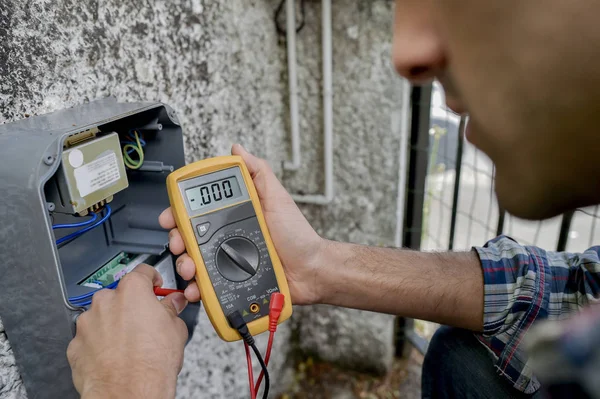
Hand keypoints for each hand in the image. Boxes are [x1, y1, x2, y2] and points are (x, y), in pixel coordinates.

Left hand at [67, 265, 188, 398]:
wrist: (129, 392)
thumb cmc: (151, 363)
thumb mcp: (176, 329)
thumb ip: (171, 310)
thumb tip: (173, 304)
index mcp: (132, 291)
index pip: (142, 272)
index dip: (152, 279)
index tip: (155, 286)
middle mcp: (105, 301)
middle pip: (119, 295)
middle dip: (130, 306)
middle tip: (144, 322)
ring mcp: (87, 323)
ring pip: (101, 316)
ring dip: (112, 325)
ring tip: (129, 344)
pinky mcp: (75, 345)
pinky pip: (89, 338)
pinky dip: (98, 344)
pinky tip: (114, 356)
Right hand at [158, 144, 324, 304]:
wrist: (311, 271)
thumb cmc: (297, 236)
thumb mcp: (277, 198)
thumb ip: (258, 173)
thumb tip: (238, 150)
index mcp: (234, 216)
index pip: (198, 210)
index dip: (180, 211)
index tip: (171, 216)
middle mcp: (228, 238)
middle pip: (190, 237)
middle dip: (178, 240)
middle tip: (180, 244)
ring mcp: (228, 261)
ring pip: (194, 262)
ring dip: (185, 265)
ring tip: (191, 268)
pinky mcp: (231, 283)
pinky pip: (208, 285)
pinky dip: (197, 287)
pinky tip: (197, 287)